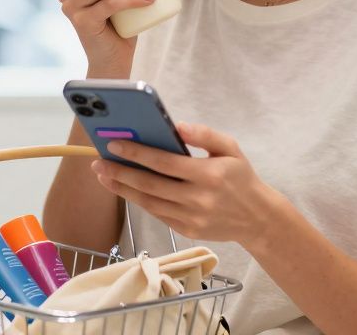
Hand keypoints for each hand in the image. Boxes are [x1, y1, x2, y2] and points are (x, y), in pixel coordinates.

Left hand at [90, 123, 285, 247]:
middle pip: (150, 185)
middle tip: (98, 162)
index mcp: (208, 174)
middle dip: (120, 172)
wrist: (257, 219)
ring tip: (104, 176)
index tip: (114, 144)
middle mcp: (197, 198)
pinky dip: (139, 201)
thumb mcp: (230, 148)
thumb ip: (205, 134)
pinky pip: (157, 214)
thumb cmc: (241, 177)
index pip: (164, 162)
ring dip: (123, 189)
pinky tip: (126, 189)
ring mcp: (190, 218)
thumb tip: (176, 126)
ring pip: (149, 202)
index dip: (137, 153)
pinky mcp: (186, 230)